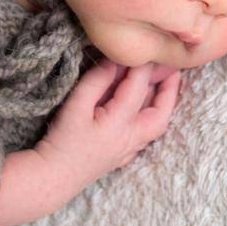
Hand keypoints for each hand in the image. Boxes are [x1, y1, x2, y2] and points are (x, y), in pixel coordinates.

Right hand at [35, 59, 181, 181]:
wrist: (54, 177)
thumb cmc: (61, 141)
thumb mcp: (74, 106)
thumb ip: (96, 82)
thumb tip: (113, 61)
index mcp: (120, 122)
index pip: (138, 87)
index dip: (141, 66)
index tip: (141, 48)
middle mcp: (131, 137)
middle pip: (161, 112)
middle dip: (169, 88)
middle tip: (172, 67)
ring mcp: (129, 150)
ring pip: (156, 125)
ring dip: (163, 104)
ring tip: (162, 84)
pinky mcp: (122, 156)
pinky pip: (146, 135)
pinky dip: (150, 117)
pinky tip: (143, 108)